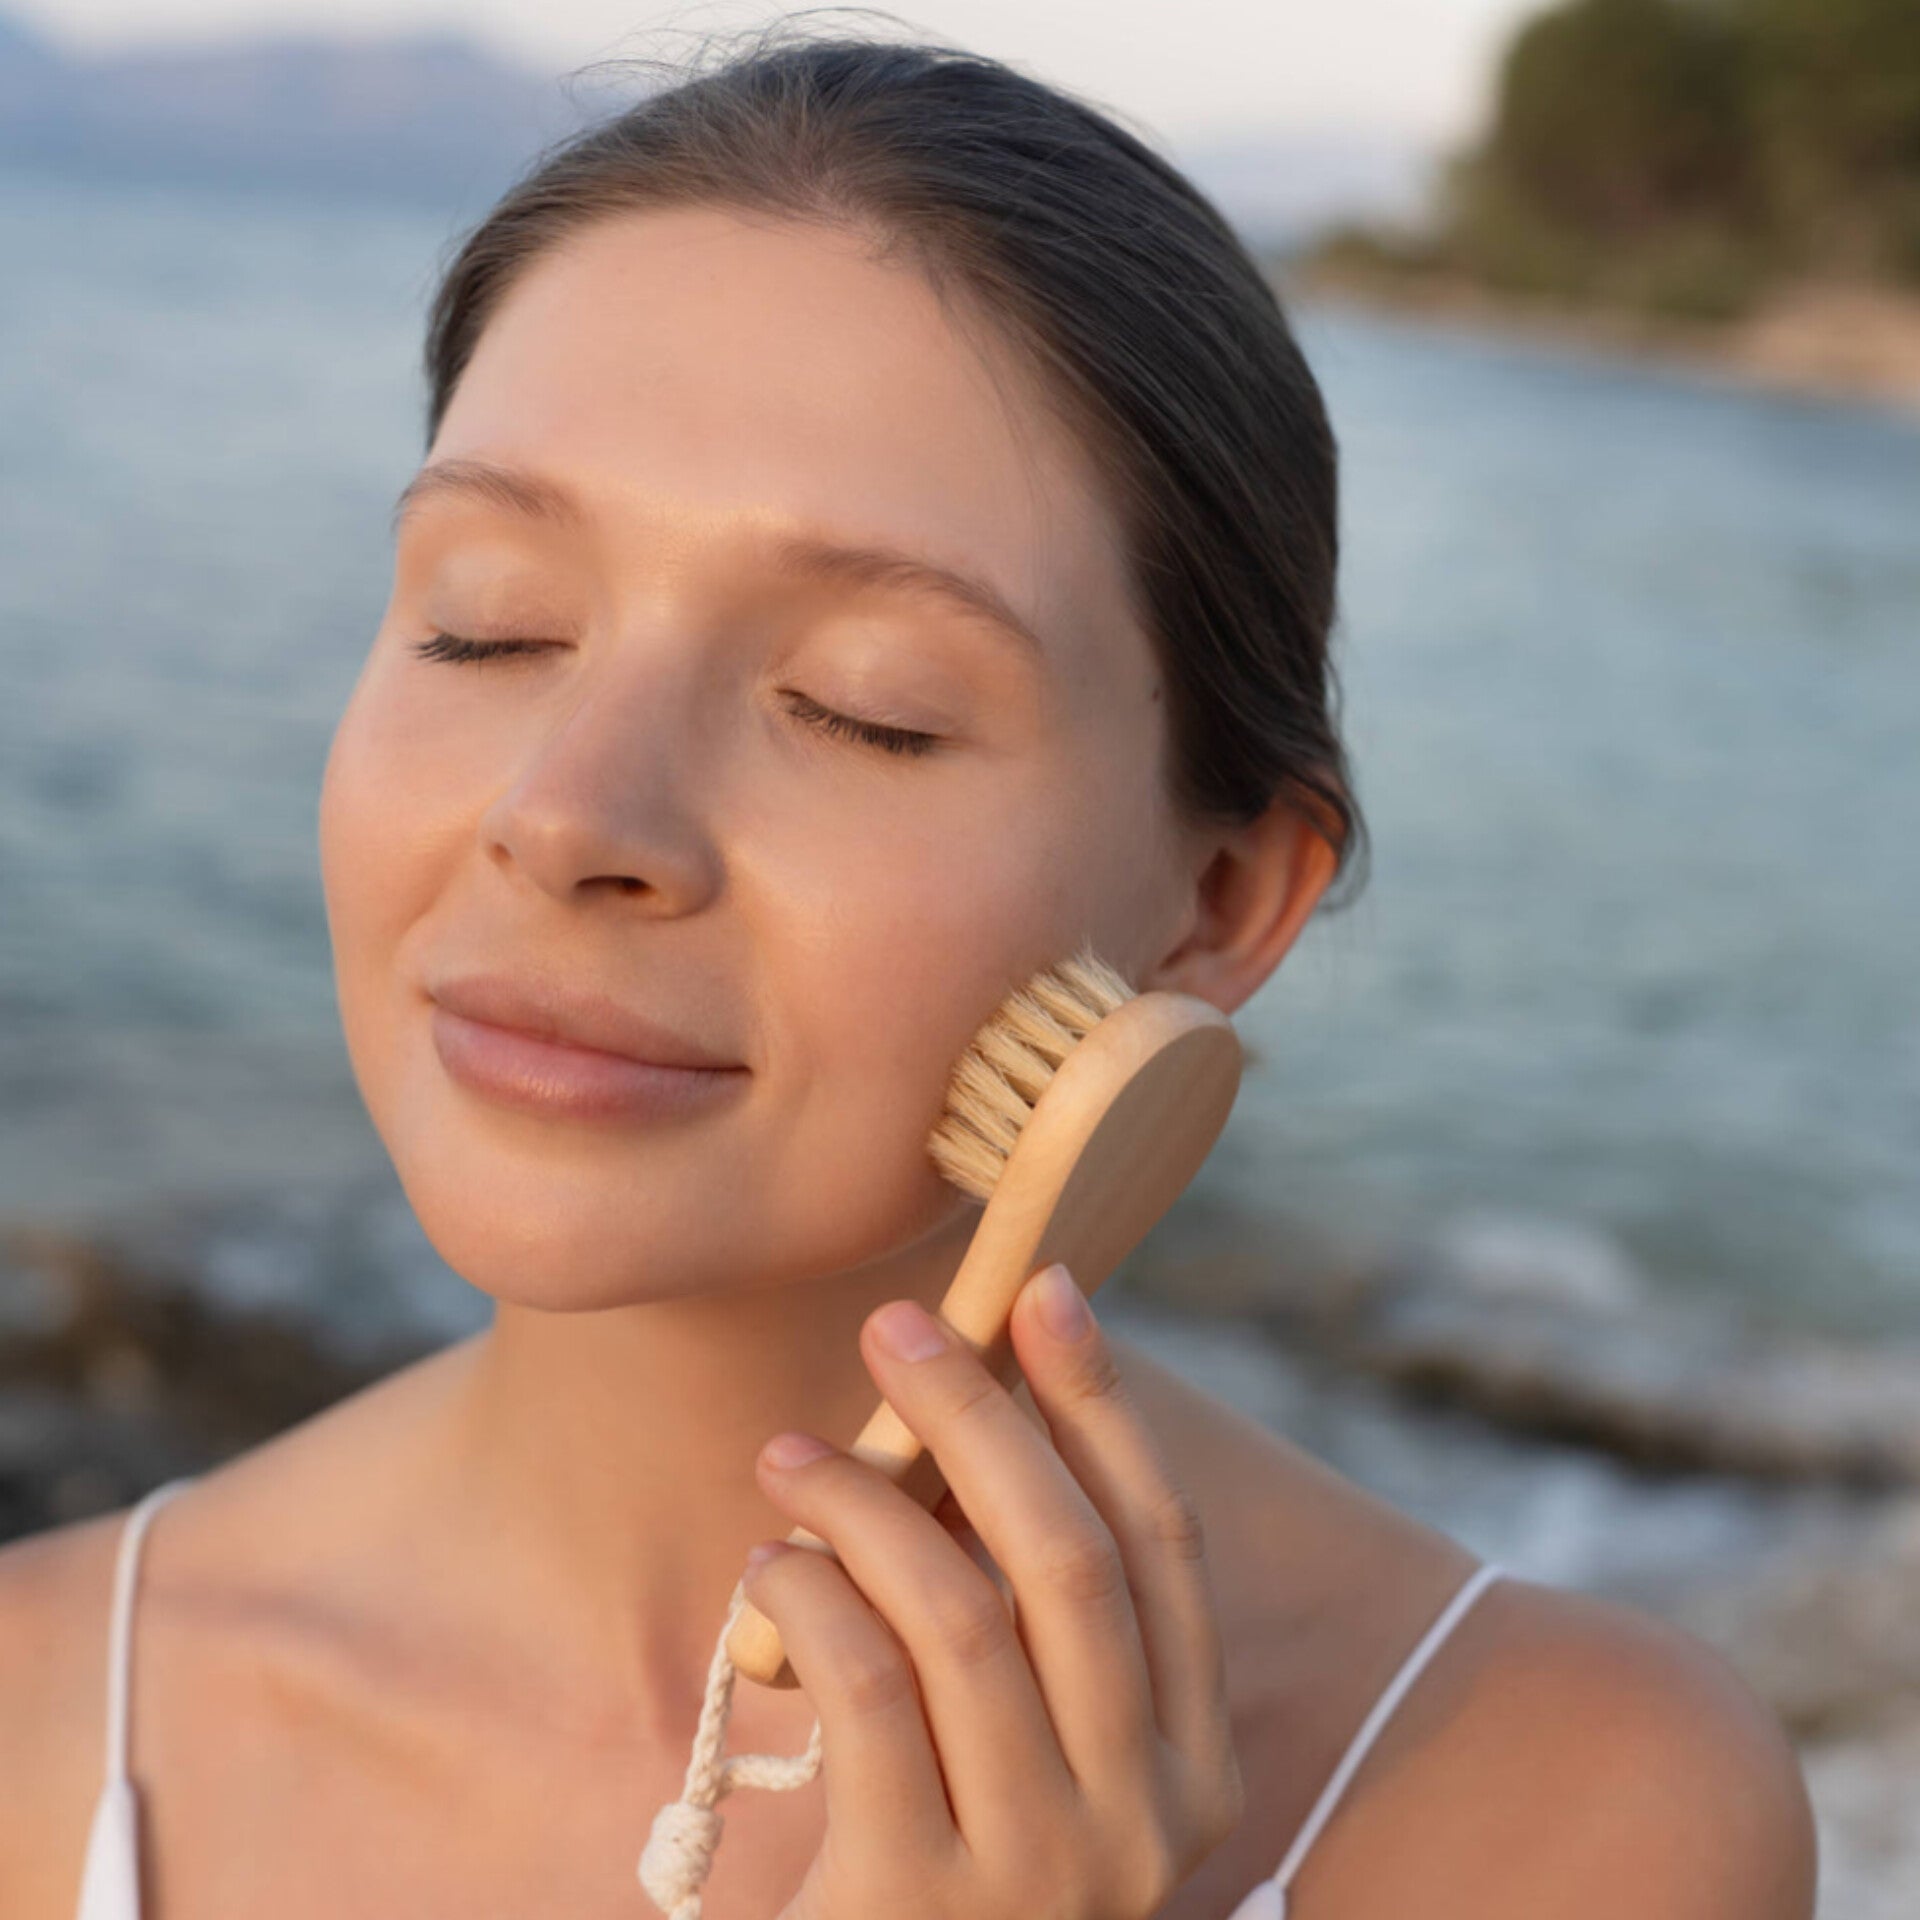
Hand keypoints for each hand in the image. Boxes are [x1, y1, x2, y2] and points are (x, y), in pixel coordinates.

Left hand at [739, 1263, 1246, 1919]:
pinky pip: (867, 1692)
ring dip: (867, 1501)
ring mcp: (1041, 1875)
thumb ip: (1026, 1625)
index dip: (1107, 1407)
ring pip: (962, 1613)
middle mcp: (1145, 1823)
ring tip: (791, 1453)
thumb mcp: (1028, 1758)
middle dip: (982, 1417)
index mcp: (1194, 1769)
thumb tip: (965, 1423)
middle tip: (899, 1326)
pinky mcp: (916, 1910)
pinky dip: (812, 1596)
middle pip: (1069, 1559)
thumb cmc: (947, 1872)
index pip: (1165, 1546)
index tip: (1047, 1290)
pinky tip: (769, 1562)